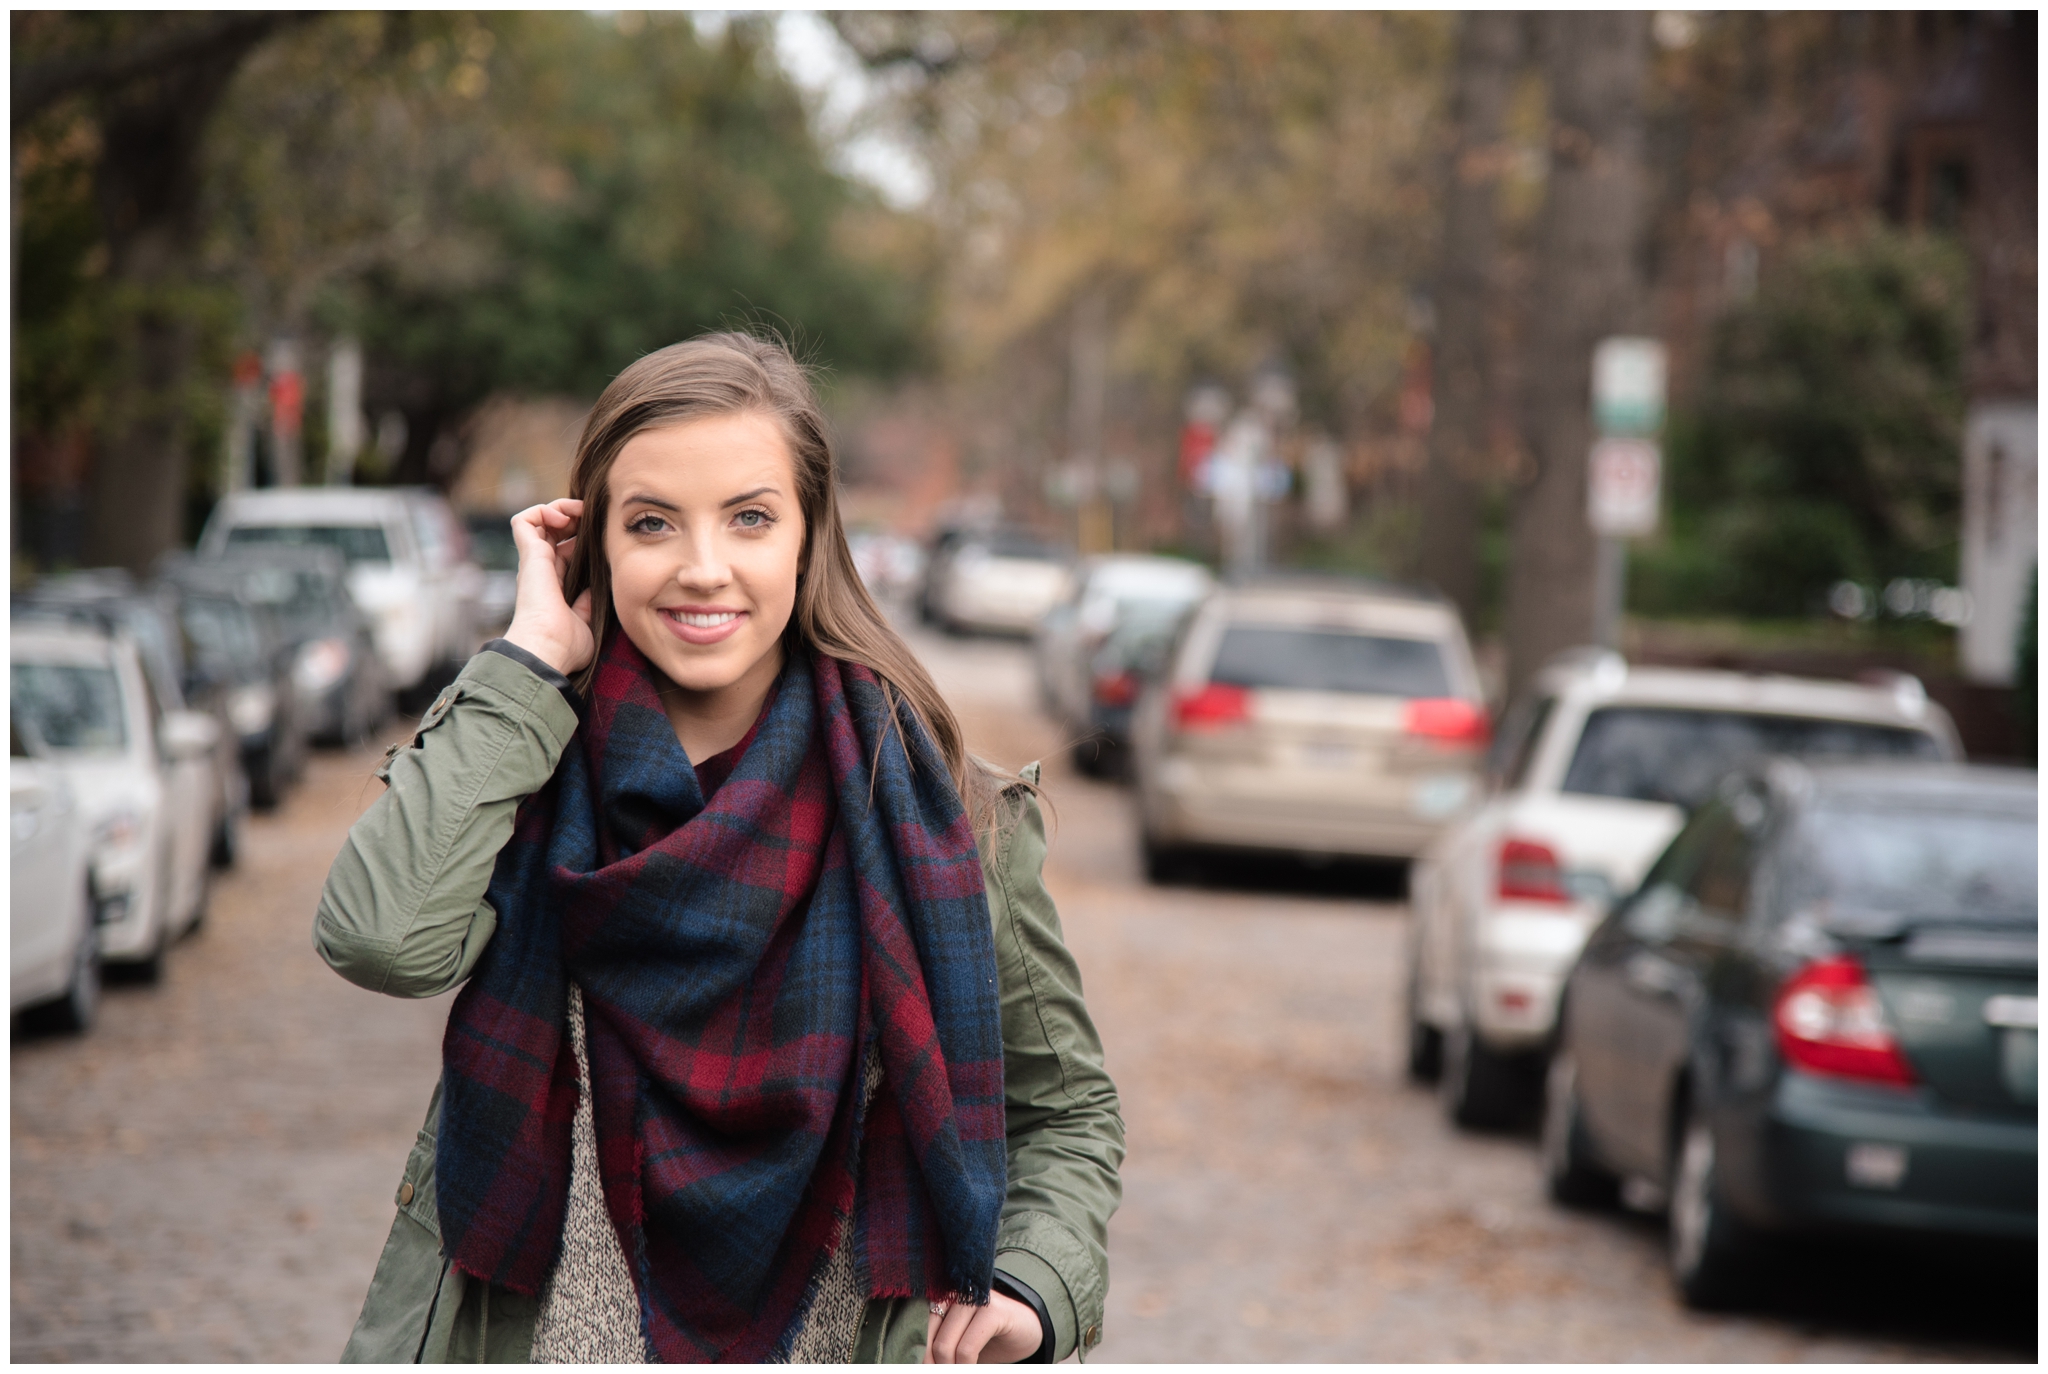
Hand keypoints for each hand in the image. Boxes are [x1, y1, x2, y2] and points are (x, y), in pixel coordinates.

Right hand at [503, 499, 595, 674]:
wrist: (547, 648)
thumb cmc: (565, 644)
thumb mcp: (585, 621)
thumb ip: (588, 604)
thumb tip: (596, 591)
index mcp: (555, 585)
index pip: (566, 551)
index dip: (582, 538)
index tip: (603, 537)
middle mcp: (542, 570)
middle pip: (553, 531)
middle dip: (574, 518)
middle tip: (593, 518)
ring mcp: (534, 561)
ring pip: (538, 520)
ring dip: (559, 508)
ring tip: (578, 512)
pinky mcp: (529, 555)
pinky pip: (524, 520)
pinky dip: (543, 510)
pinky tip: (564, 516)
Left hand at [925, 1292, 1042, 1363]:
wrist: (1026, 1328)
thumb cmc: (987, 1337)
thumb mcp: (957, 1342)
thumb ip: (938, 1347)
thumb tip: (915, 1365)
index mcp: (939, 1296)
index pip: (914, 1327)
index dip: (915, 1355)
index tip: (917, 1368)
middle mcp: (953, 1293)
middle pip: (926, 1337)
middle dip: (931, 1365)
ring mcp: (973, 1299)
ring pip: (944, 1345)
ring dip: (949, 1368)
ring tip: (956, 1373)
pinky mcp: (993, 1311)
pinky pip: (967, 1349)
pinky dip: (966, 1368)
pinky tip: (972, 1370)